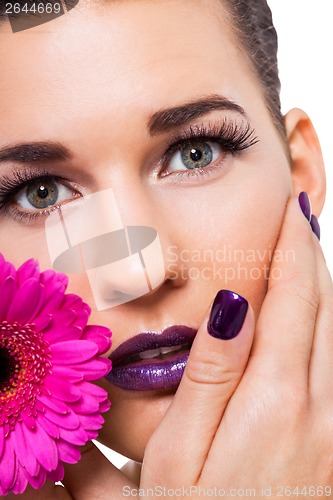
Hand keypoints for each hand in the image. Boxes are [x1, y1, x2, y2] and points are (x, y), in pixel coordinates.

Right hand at [141, 196, 332, 494]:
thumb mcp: (179, 457)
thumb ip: (209, 377)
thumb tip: (231, 306)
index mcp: (272, 399)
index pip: (290, 298)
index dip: (293, 248)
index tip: (291, 210)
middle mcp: (318, 405)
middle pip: (325, 308)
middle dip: (314, 255)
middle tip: (302, 216)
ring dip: (325, 287)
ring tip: (307, 252)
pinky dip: (330, 327)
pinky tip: (316, 320)